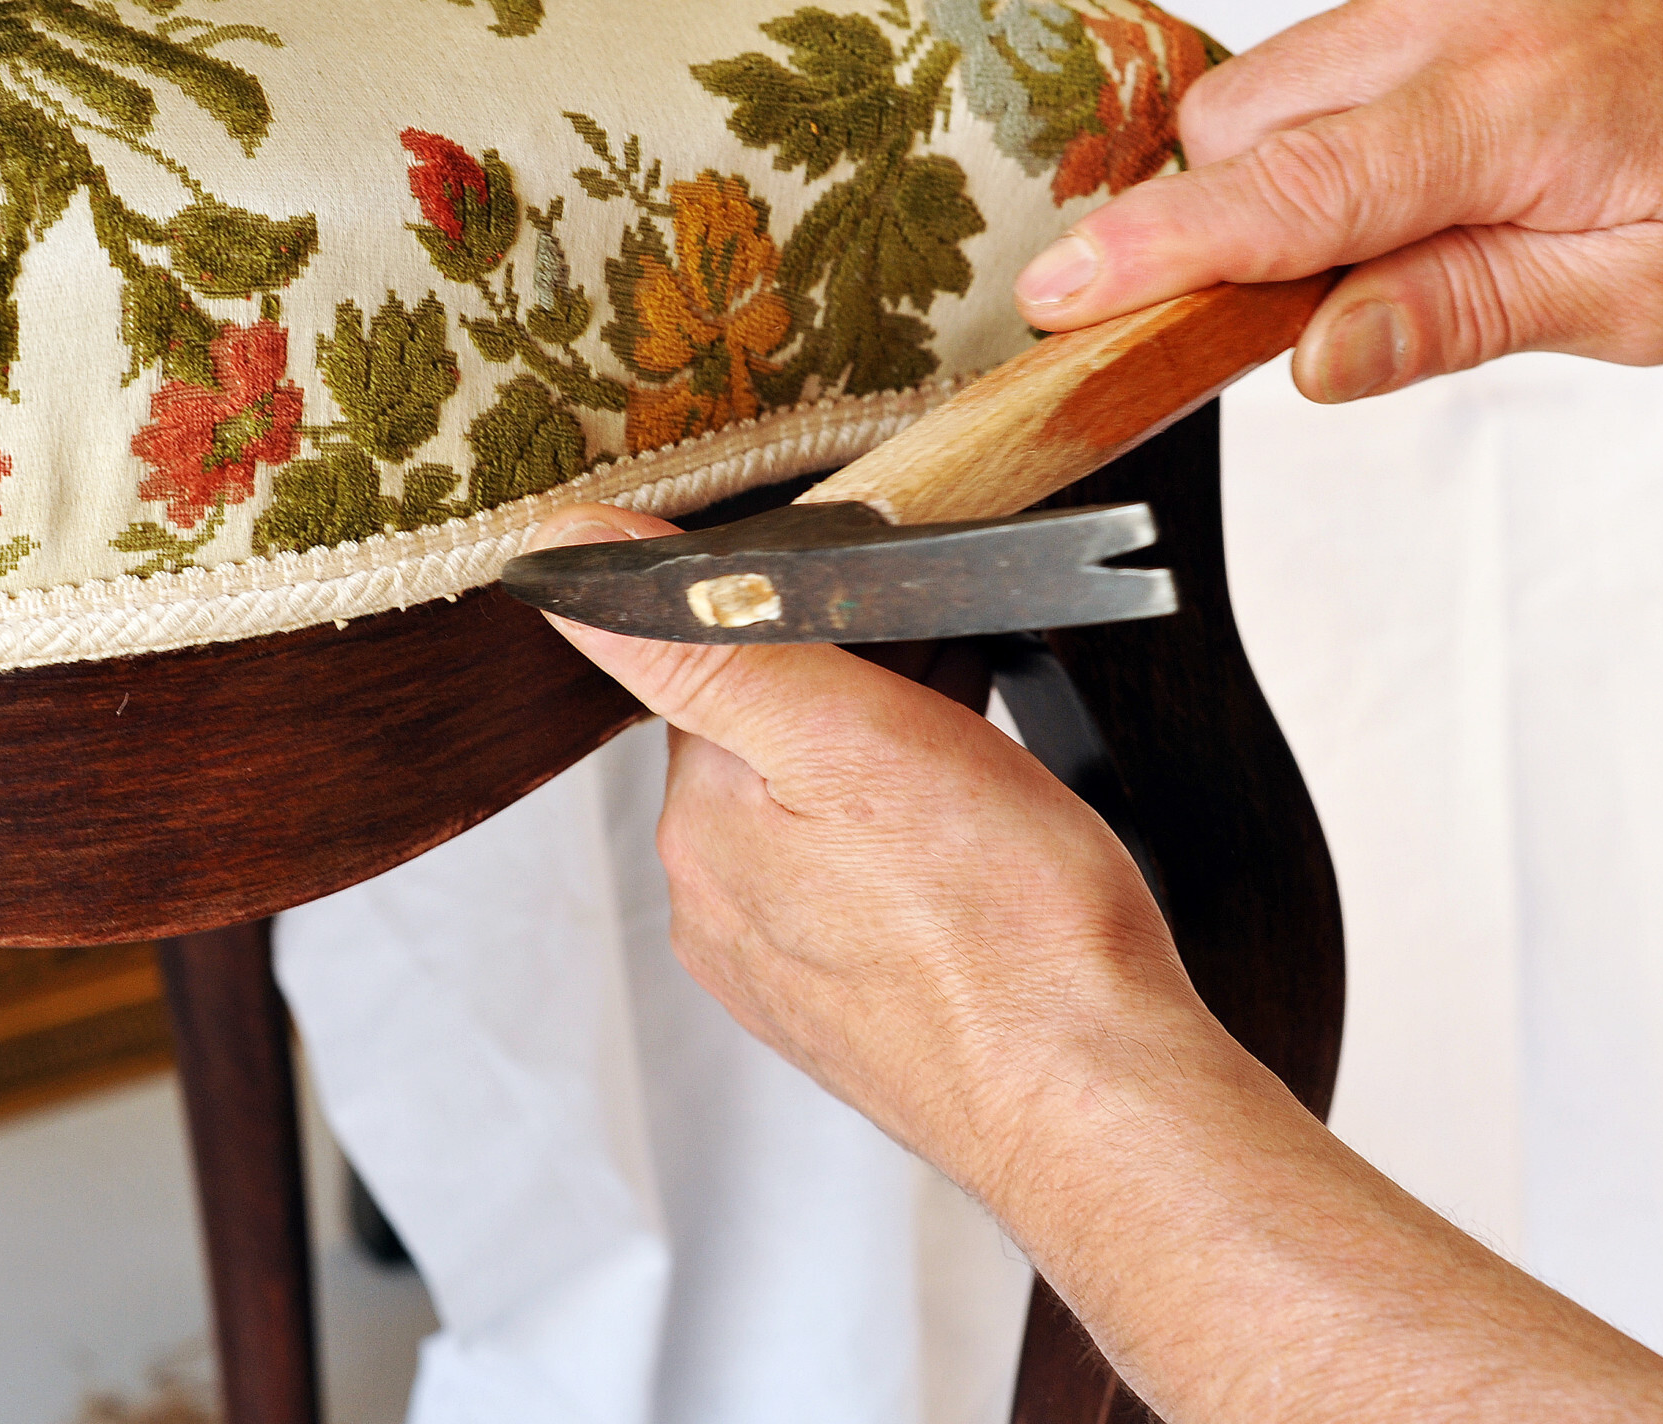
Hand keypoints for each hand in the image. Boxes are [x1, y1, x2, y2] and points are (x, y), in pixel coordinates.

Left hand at [518, 505, 1215, 1193]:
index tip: (896, 625)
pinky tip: (987, 860)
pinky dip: (923, 853)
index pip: (720, 667)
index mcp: (701, 827)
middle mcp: (722, 905)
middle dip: (862, 699)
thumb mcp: (846, 734)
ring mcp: (789, 969)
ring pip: (827, 817)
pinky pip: (872, 891)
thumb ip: (705, 643)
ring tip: (988, 786)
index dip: (819, 627)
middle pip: (775, 740)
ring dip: (899, 774)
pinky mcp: (858, 1012)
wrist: (1092, 1101)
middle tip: (959, 697)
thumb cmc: (1002, 931)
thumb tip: (569, 560)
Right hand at [1014, 0, 1662, 399]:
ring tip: (1420, 226)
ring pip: (1268, 88)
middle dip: (1232, 226)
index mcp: (1512, 106)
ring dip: (1293, 179)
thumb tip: (1317, 357)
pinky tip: (1441, 163)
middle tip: (1317, 303)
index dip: (1161, 253)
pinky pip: (1323, 57)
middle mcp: (1454, 9)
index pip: (1289, 189)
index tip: (1062, 295)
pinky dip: (1339, 128)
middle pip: (1239, 129)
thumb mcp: (1653, 293)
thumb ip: (1467, 315)